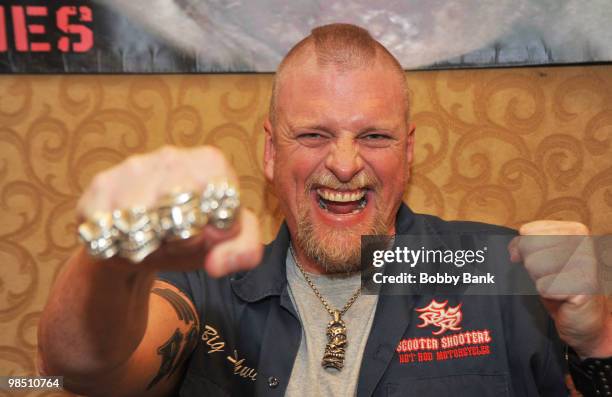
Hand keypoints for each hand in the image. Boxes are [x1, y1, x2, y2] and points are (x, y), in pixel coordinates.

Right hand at [77, 145, 262, 276]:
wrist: (141, 244)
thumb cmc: (192, 236)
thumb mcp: (227, 243)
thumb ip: (243, 250)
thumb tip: (218, 263)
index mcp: (210, 162)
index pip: (219, 197)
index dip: (212, 227)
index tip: (204, 232)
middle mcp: (171, 155)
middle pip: (178, 207)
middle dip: (179, 237)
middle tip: (175, 239)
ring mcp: (133, 166)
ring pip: (139, 216)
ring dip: (146, 241)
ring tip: (152, 238)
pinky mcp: (100, 185)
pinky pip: (107, 223)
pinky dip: (118, 241)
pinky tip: (127, 235)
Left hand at [508, 221, 611, 357]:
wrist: (586, 318)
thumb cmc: (563, 285)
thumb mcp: (542, 257)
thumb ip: (524, 245)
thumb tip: (514, 251)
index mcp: (574, 230)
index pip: (529, 231)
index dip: (525, 249)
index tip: (540, 258)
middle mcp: (584, 242)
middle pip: (529, 249)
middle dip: (533, 267)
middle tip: (551, 276)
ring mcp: (587, 263)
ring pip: (535, 266)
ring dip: (540, 280)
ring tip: (557, 285)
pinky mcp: (584, 285)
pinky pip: (544, 286)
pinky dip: (548, 294)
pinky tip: (563, 295)